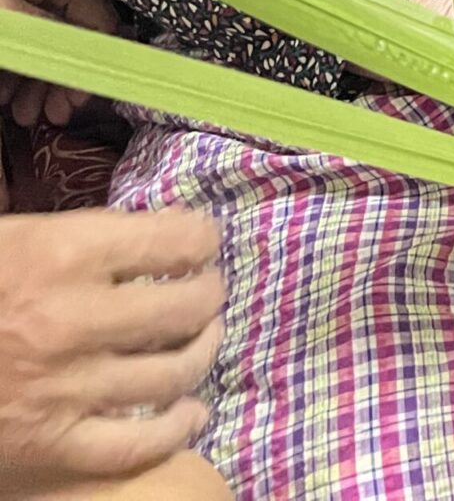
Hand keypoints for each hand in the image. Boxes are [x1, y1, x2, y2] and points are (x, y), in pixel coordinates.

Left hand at [0, 0, 121, 128]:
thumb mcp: (7, 19)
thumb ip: (55, 33)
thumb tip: (96, 52)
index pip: (95, 13)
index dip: (96, 55)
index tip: (82, 95)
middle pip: (70, 36)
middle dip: (63, 78)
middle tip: (57, 114)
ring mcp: (14, 6)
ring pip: (44, 49)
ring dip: (39, 86)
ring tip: (25, 115)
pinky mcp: (2, 26)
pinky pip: (20, 52)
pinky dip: (17, 78)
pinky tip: (6, 100)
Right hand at [0, 208, 223, 493]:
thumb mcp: (9, 239)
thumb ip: (77, 237)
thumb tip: (149, 232)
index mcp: (58, 256)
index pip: (175, 240)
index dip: (199, 237)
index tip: (200, 241)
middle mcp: (71, 323)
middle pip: (186, 306)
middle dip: (207, 293)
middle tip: (204, 290)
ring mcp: (64, 391)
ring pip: (174, 372)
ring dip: (201, 351)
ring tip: (202, 339)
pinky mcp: (49, 446)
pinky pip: (138, 444)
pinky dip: (175, 427)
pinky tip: (188, 410)